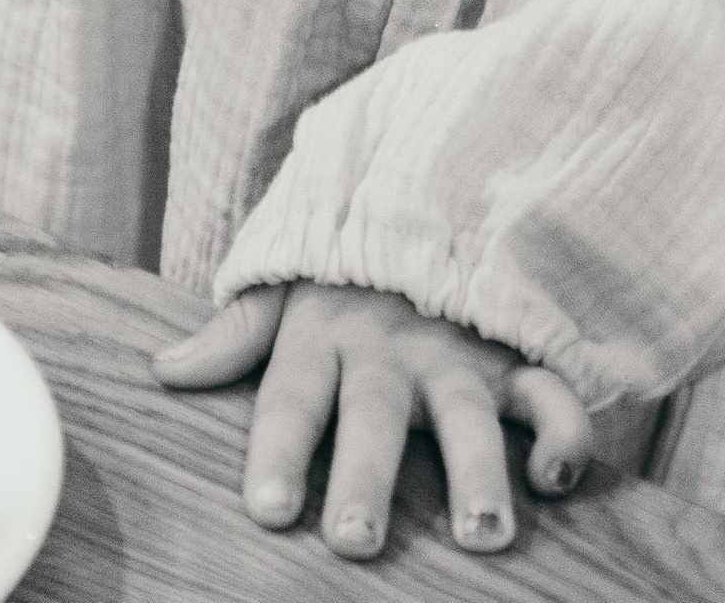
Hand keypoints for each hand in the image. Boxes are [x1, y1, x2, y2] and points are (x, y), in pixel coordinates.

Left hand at [157, 279, 590, 563]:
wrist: (440, 183)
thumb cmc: (350, 267)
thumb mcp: (286, 284)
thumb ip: (235, 333)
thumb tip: (162, 372)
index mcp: (323, 337)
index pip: (290, 400)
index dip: (276, 454)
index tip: (268, 512)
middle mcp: (389, 349)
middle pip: (372, 415)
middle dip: (365, 477)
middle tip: (355, 541)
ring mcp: (458, 351)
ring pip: (466, 411)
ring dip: (476, 470)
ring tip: (479, 532)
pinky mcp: (516, 352)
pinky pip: (548, 389)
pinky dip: (562, 429)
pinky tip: (557, 477)